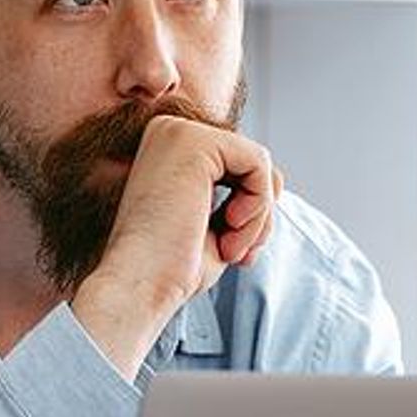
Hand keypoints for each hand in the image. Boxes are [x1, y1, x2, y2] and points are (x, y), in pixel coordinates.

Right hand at [72, 116, 281, 376]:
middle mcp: (170, 131)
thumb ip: (240, 195)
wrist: (140, 285)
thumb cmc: (171, 267)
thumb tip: (276, 180)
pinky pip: (259, 163)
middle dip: (258, 215)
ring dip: (258, 217)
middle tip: (235, 252)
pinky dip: (258, 205)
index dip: (252, 212)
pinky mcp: (194, 141)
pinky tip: (229, 229)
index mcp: (170, 150)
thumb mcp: (215, 223)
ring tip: (230, 247)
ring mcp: (179, 132)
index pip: (240, 167)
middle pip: (253, 163)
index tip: (231, 250)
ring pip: (260, 164)